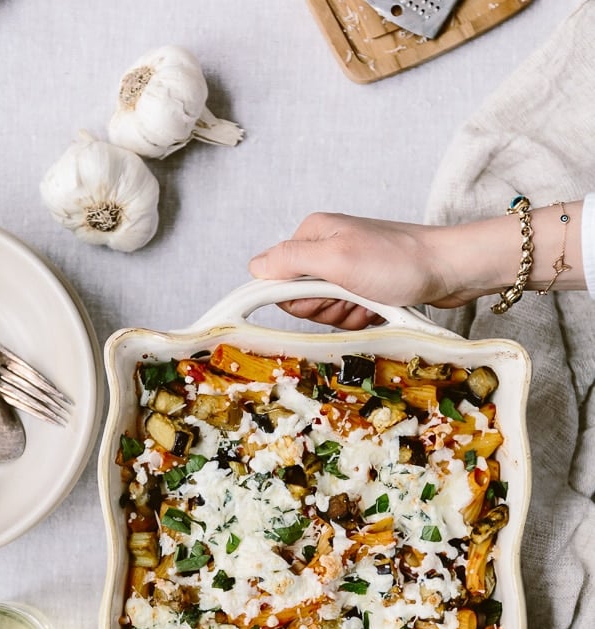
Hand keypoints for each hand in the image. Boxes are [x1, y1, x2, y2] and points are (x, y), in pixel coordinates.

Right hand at [248, 212, 468, 329]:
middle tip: (354, 297)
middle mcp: (326, 249)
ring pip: (326, 312)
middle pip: (302, 300)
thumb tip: (253, 267)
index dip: (298, 299)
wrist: (451, 270)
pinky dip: (363, 318)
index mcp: (313, 234)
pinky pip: (348, 315)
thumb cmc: (399, 261)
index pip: (277, 280)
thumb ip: (291, 261)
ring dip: (348, 315)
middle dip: (328, 309)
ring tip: (372, 301)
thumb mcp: (338, 259)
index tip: (326, 296)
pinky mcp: (364, 287)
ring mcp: (346, 269)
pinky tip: (381, 307)